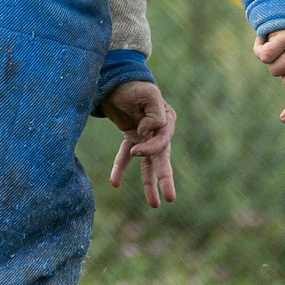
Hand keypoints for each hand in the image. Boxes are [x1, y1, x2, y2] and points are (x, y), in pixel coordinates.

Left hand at [99, 79, 178, 208]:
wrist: (115, 80)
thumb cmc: (133, 85)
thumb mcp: (147, 94)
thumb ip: (154, 112)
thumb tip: (149, 131)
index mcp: (166, 119)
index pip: (162, 140)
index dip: (150, 145)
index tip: (138, 136)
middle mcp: (159, 130)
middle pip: (162, 158)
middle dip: (165, 179)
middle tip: (170, 198)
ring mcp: (145, 136)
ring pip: (148, 163)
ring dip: (150, 184)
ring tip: (155, 205)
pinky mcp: (131, 137)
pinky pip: (125, 156)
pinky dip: (120, 168)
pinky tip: (114, 183)